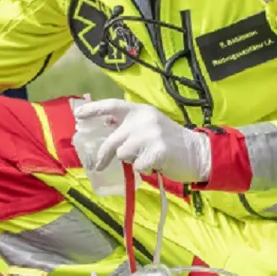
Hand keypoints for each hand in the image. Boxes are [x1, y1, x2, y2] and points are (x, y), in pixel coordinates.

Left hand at [72, 99, 211, 183]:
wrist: (198, 153)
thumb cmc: (170, 142)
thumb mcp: (149, 126)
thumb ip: (129, 126)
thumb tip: (104, 128)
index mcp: (140, 110)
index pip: (112, 106)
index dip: (93, 110)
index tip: (78, 115)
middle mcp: (144, 119)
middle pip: (113, 140)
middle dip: (104, 155)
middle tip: (97, 165)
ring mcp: (151, 134)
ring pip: (123, 154)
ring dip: (131, 161)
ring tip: (146, 158)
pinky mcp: (158, 150)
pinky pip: (136, 166)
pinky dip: (143, 169)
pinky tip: (155, 165)